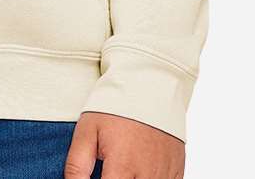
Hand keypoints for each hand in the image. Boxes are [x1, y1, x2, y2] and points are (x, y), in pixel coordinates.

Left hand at [64, 111, 184, 177]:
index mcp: (122, 166)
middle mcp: (147, 175)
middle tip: (110, 170)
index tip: (98, 176)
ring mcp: (165, 174)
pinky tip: (141, 171)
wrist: (149, 85)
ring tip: (125, 168)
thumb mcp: (87, 130)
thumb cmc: (115, 107)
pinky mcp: (177, 171)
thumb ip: (77, 166)